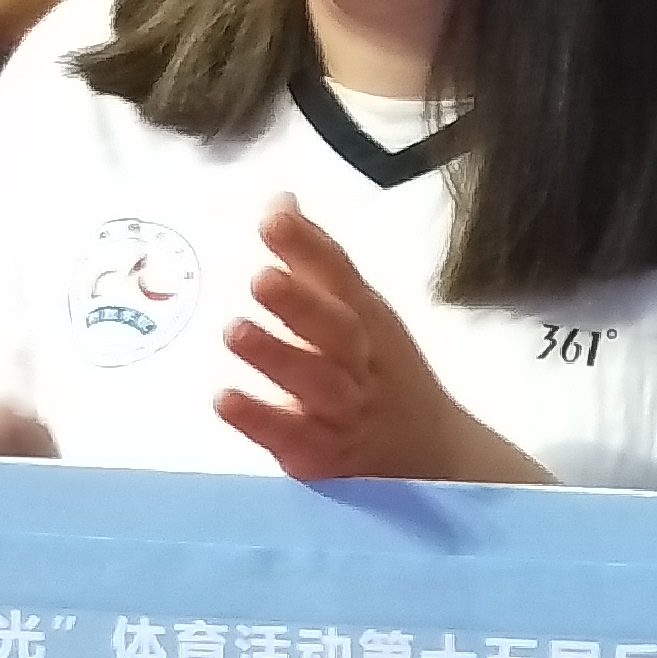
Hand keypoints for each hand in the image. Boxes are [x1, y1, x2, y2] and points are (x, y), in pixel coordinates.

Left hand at [214, 197, 548, 484]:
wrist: (432, 458)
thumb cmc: (379, 372)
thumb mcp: (358, 313)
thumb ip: (314, 262)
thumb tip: (280, 200)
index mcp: (367, 319)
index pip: (341, 276)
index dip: (309, 246)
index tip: (274, 218)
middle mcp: (360, 362)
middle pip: (336, 330)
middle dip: (300, 304)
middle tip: (260, 278)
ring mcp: (344, 411)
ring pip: (316, 383)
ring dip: (277, 357)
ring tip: (233, 330)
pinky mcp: (322, 455)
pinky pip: (294, 438)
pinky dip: (261, 420)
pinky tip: (224, 399)